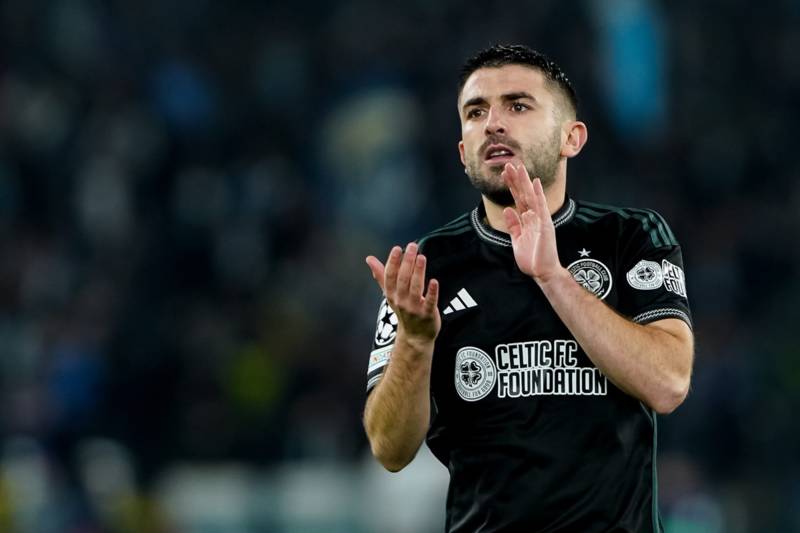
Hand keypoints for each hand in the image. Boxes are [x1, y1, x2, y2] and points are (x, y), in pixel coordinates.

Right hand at [366, 243, 440, 345]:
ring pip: (415, 288)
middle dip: (407, 262)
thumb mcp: (390, 294)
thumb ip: (381, 275)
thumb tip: (369, 259)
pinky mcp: (427, 314)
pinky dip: (431, 292)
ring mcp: (414, 308)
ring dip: (418, 272)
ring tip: (421, 257)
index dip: (393, 262)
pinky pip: (429, 302)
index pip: (390, 276)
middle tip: (413, 246)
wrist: (415, 336)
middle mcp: (401, 301)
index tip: (397, 248)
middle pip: (402, 279)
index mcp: (391, 294)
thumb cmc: (403, 310)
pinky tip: (434, 281)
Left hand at [501, 163, 563, 282]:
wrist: (543, 272)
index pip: (518, 199)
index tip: (505, 173)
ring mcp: (540, 219)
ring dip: (524, 182)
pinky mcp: (545, 225)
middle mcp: (534, 216)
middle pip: (523, 194)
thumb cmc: (532, 258)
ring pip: (531, 196)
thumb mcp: (517, 239)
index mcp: (527, 220)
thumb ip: (513, 224)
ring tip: (518, 167)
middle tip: (508, 164)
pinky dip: (538, 194)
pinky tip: (535, 182)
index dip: (511, 186)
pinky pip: (541, 207)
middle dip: (516, 180)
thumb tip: (507, 209)